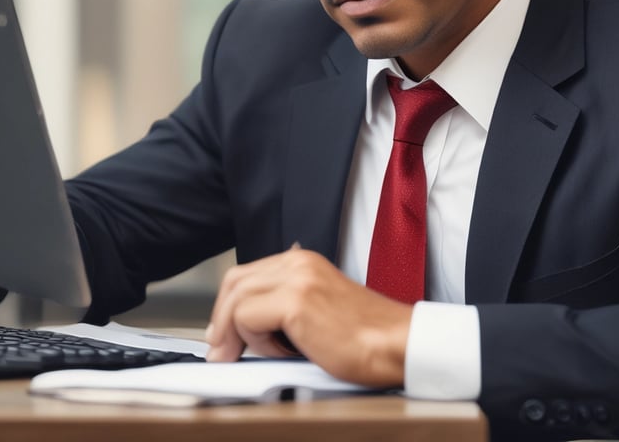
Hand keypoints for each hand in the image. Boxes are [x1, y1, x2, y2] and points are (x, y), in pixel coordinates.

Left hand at [205, 247, 412, 386]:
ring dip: (234, 334)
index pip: (245, 275)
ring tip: (247, 357)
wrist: (397, 343)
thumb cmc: (365, 335)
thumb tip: (245, 326)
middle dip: (220, 319)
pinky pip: (247, 318)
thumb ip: (285, 305)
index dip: (227, 307)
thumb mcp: (317, 308)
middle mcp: (297, 262)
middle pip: (235, 282)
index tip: (223, 335)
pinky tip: (279, 352)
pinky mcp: (297, 301)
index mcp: (301, 261)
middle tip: (221, 351)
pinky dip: (253, 341)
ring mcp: (297, 278)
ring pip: (236, 300)